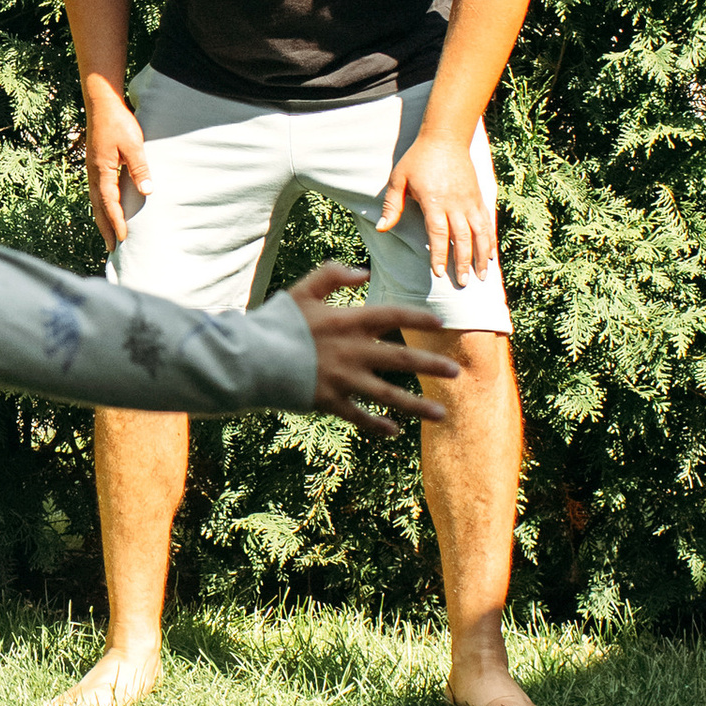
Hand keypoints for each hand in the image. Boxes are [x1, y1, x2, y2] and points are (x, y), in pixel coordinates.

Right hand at [81, 78, 151, 244]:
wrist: (101, 103)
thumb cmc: (118, 122)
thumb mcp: (133, 144)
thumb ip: (140, 168)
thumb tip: (147, 191)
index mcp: (102, 171)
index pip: (109, 204)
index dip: (116, 222)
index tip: (123, 239)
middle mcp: (94, 174)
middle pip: (98, 207)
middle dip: (105, 228)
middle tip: (112, 249)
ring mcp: (93, 170)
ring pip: (95, 201)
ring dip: (102, 219)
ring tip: (108, 235)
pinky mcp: (95, 165)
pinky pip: (97, 192)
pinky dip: (101, 206)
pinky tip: (106, 209)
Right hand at [286, 259, 456, 435]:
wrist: (249, 358)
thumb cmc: (276, 321)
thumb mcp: (303, 290)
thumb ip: (332, 275)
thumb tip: (364, 273)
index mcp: (348, 321)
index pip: (393, 316)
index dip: (418, 319)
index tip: (439, 323)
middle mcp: (352, 351)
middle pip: (401, 360)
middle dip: (431, 367)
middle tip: (456, 373)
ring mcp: (343, 379)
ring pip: (389, 395)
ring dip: (417, 405)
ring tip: (442, 414)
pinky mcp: (329, 402)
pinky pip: (360, 416)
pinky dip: (377, 425)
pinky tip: (395, 432)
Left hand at [375, 125, 495, 289]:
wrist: (445, 136)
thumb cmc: (418, 158)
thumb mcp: (399, 179)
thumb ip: (393, 205)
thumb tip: (383, 229)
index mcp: (435, 201)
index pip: (439, 234)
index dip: (440, 255)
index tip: (440, 274)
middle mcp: (456, 203)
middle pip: (462, 238)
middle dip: (463, 263)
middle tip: (463, 283)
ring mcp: (470, 200)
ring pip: (480, 233)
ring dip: (482, 256)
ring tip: (482, 276)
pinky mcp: (478, 196)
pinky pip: (487, 222)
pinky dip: (490, 240)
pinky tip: (491, 255)